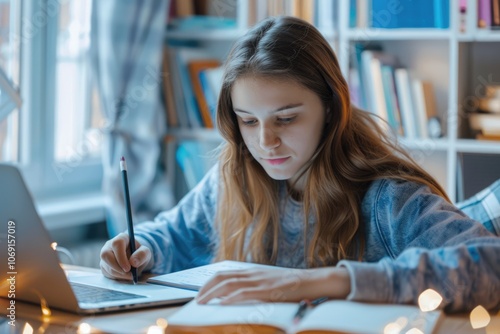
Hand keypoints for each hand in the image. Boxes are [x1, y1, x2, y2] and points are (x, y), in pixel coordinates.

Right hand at [99, 232, 151, 280]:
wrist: (135, 261)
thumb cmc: (139, 254)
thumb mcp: (146, 253)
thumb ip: (142, 255)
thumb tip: (133, 262)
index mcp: (121, 238)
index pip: (117, 244)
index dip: (121, 257)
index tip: (128, 268)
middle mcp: (110, 245)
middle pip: (106, 255)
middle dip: (117, 267)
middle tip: (128, 274)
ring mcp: (105, 255)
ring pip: (106, 266)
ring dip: (119, 273)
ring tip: (129, 274)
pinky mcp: (103, 265)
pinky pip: (107, 272)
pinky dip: (116, 276)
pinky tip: (124, 275)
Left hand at [196, 266, 350, 304]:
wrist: (312, 281)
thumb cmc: (291, 285)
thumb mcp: (269, 283)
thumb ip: (254, 287)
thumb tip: (236, 297)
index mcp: (252, 272)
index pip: (224, 273)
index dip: (209, 282)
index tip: (200, 292)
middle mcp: (253, 273)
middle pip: (222, 277)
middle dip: (206, 288)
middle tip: (197, 300)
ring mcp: (260, 281)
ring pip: (229, 284)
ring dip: (213, 293)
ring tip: (203, 303)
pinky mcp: (267, 290)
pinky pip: (245, 293)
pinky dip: (232, 298)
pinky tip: (223, 303)